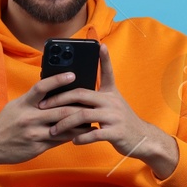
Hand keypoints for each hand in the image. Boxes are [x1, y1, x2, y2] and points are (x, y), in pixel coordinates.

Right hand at [0, 69, 99, 166]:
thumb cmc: (6, 123)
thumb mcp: (16, 106)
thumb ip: (34, 100)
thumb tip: (54, 91)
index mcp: (23, 103)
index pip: (41, 87)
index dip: (58, 80)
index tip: (72, 74)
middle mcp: (29, 117)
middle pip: (59, 110)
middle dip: (78, 107)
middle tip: (92, 102)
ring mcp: (34, 133)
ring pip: (63, 127)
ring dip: (80, 123)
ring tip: (92, 118)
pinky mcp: (37, 146)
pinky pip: (59, 140)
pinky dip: (72, 135)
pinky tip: (82, 132)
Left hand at [38, 43, 177, 177]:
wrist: (143, 139)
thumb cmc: (121, 122)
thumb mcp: (113, 105)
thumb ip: (97, 98)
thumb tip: (74, 95)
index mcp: (111, 93)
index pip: (107, 72)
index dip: (104, 59)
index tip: (100, 45)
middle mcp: (112, 102)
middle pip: (82, 94)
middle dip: (59, 99)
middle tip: (43, 106)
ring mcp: (114, 117)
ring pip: (84, 116)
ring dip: (65, 124)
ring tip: (53, 130)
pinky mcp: (115, 132)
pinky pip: (94, 134)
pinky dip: (81, 138)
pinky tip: (73, 141)